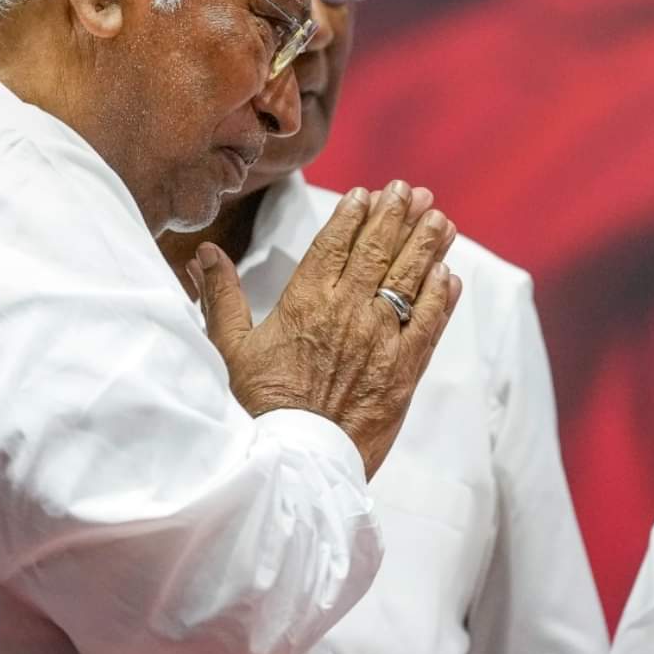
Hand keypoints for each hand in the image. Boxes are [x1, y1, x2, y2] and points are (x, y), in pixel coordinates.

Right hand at [191, 180, 464, 476]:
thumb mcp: (229, 349)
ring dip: (427, 245)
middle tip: (410, 191)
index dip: (354, 215)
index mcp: (305, 301)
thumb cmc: (257, 408)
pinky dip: (441, 297)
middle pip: (379, 252)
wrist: (294, 462)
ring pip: (410, 279)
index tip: (369, 193)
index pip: (335, 244)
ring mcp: (380, 339)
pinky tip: (449, 275)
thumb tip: (204, 253)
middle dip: (396, 216)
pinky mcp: (404, 370)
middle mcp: (348, 311)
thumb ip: (221, 296)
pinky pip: (429, 324)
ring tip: (439, 219)